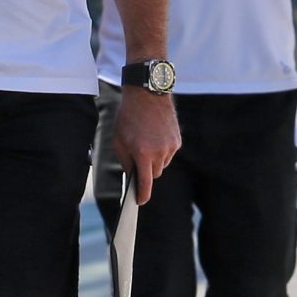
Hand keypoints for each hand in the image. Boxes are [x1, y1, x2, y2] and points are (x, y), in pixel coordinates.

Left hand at [112, 85, 180, 205]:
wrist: (147, 95)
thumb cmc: (128, 117)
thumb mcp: (119, 140)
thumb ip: (125, 161)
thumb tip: (131, 175)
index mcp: (142, 153)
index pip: (145, 183)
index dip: (142, 195)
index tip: (140, 202)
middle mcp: (159, 152)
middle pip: (154, 174)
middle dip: (146, 171)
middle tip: (138, 158)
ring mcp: (170, 147)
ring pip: (162, 165)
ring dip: (155, 161)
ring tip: (146, 143)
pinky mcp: (177, 140)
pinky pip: (169, 154)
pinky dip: (162, 151)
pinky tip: (155, 138)